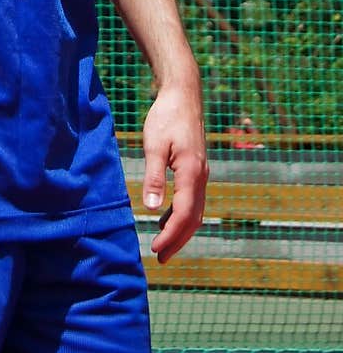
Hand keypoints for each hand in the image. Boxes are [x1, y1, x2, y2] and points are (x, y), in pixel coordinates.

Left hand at [140, 80, 208, 263]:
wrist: (183, 95)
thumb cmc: (166, 117)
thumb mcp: (154, 145)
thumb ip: (154, 176)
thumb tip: (151, 208)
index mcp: (192, 173)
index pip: (184, 214)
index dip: (171, 235)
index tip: (156, 248)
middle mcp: (202, 176)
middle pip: (193, 218)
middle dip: (178, 240)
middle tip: (161, 258)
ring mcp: (202, 173)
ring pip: (196, 210)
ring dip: (181, 229)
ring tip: (164, 245)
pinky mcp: (197, 168)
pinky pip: (193, 199)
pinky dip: (182, 213)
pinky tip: (166, 217)